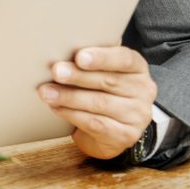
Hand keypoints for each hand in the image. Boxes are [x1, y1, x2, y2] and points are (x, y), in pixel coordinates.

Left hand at [38, 46, 156, 159]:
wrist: (110, 129)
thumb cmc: (100, 90)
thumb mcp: (99, 71)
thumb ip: (87, 60)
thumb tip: (57, 53)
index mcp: (137, 68)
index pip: (125, 59)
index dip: (102, 57)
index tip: (79, 57)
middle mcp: (143, 90)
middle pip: (108, 81)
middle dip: (78, 76)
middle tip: (56, 72)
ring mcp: (137, 115)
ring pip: (99, 103)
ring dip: (69, 97)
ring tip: (46, 92)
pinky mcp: (126, 135)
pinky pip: (96, 124)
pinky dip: (72, 114)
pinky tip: (56, 108)